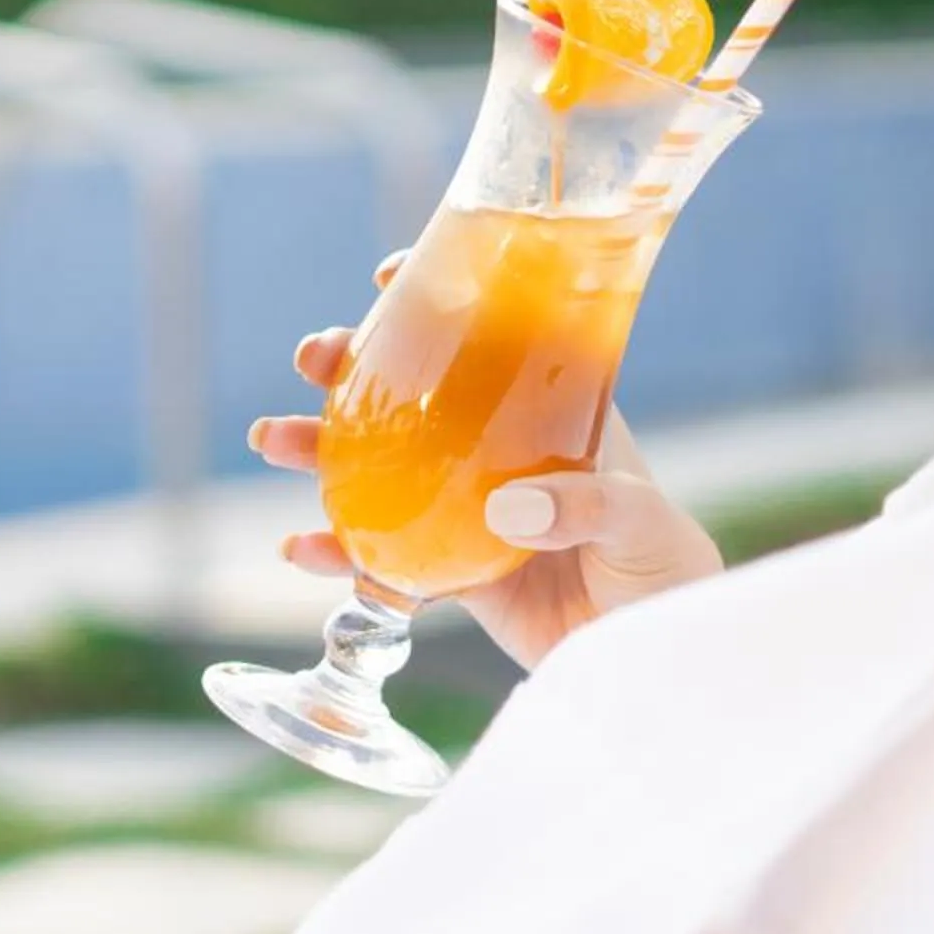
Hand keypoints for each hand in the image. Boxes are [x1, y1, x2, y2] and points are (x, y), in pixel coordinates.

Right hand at [248, 253, 723, 670]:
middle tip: (311, 362)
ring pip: (378, 468)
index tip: (390, 278)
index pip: (490, 340)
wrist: (648, 655)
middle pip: (412, 397)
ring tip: (271, 439)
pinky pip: (380, 555)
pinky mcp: (447, 572)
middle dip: (351, 371)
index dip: (438, 302)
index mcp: (548, 415)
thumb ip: (583, 508)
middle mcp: (497, 451)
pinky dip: (338, 552)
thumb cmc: (662, 567)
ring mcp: (465, 509)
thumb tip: (506, 504)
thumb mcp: (639, 522)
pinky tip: (299, 548)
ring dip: (321, 452)